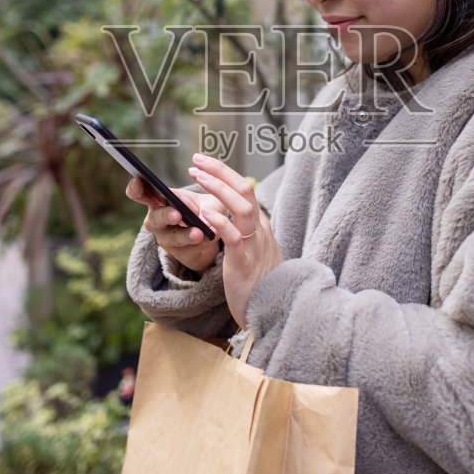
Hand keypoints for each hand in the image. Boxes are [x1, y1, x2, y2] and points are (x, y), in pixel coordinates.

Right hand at [126, 176, 226, 274]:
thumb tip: (209, 201)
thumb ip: (210, 199)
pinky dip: (199, 244)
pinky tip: (208, 239)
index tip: (138, 182)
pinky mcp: (177, 253)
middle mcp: (156, 219)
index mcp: (158, 199)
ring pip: (172, 238)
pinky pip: (187, 250)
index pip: (139, 193)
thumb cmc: (206, 209)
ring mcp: (164, 238)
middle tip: (177, 214)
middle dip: (166, 216)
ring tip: (198, 233)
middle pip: (155, 218)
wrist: (210, 236)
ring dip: (185, 235)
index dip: (135, 188)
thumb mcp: (210, 200)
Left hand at [186, 153, 282, 327]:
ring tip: (197, 177)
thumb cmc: (261, 285)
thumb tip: (235, 217)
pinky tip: (204, 212)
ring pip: (242, 207)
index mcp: (260, 227)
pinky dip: (219, 221)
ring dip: (218, 189)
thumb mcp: (257, 253)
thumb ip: (249, 234)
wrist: (277, 312)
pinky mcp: (244, 262)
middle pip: (245, 190)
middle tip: (196, 160)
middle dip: (220, 171)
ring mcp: (254, 245)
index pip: (245, 190)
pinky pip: (232, 237)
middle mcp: (259, 231)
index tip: (204, 164)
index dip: (224, 174)